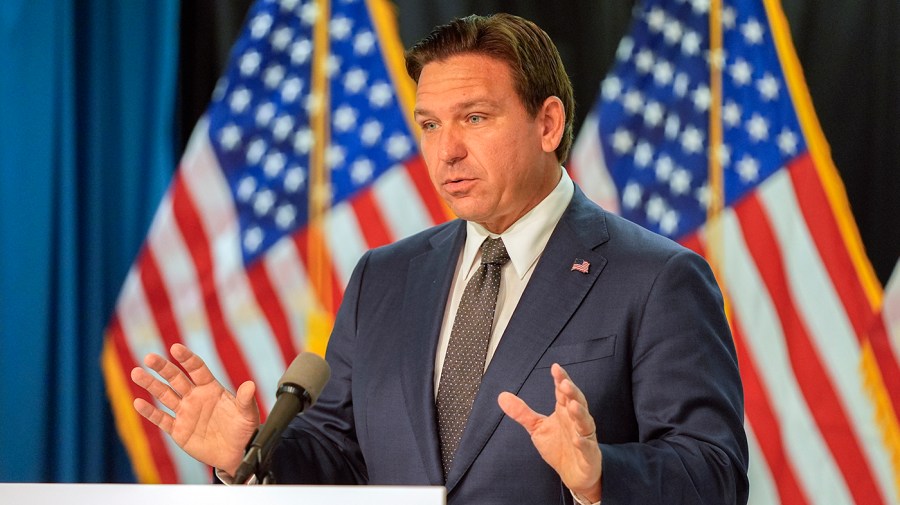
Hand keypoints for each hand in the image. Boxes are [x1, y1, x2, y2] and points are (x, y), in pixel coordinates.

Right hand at [130, 343, 259, 475]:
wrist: (236, 453)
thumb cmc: (244, 430)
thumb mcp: (248, 414)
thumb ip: (246, 400)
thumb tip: (250, 385)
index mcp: (211, 389)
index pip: (196, 369)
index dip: (187, 358)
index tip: (176, 348)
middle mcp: (195, 397)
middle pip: (176, 378)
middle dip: (163, 367)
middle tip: (149, 357)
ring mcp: (185, 413)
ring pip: (165, 395)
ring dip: (151, 385)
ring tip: (136, 373)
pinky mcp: (178, 430)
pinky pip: (162, 419)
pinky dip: (150, 412)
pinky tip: (138, 403)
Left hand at [498, 363, 601, 501]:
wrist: (574, 474)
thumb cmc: (559, 447)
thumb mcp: (537, 428)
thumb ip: (522, 412)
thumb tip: (502, 396)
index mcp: (564, 411)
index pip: (563, 392)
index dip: (561, 379)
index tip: (555, 368)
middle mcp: (576, 421)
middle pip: (577, 402)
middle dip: (571, 392)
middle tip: (564, 383)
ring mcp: (584, 436)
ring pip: (585, 422)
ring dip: (580, 413)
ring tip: (573, 404)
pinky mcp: (588, 454)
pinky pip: (586, 447)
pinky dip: (583, 442)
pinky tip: (578, 438)